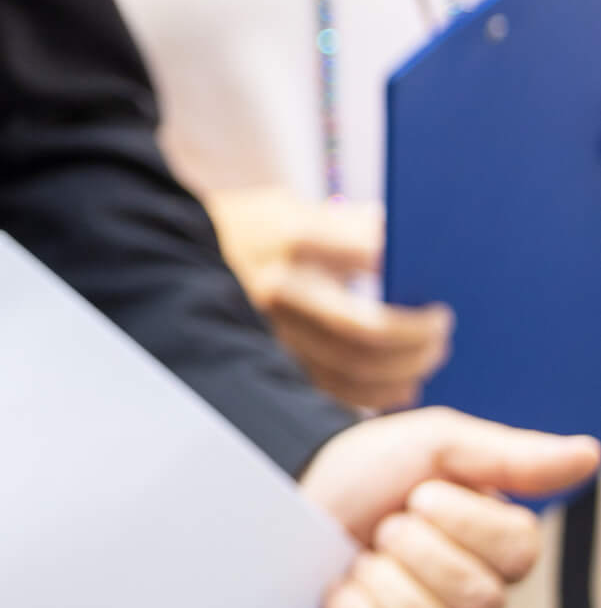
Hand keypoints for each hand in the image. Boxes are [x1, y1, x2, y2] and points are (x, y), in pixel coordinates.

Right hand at [205, 185, 451, 410]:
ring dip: (400, 373)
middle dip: (416, 342)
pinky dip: (369, 397)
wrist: (166, 254)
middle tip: (441, 334)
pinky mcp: (261, 360)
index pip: (374, 263)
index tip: (441, 304)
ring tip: (425, 361)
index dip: (414, 289)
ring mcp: (267, 332)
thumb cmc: (247, 230)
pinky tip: (395, 389)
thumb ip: (355, 229)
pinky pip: (326, 392)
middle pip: (366, 334)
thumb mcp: (294, 210)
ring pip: (350, 373)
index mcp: (294, 239)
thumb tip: (424, 250)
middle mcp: (279, 290)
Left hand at [296, 408, 599, 607]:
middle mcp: (474, 606)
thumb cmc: (363, 474)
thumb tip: (589, 455)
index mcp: (497, 553)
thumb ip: (511, 456)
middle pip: (478, 598)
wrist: (280, 500)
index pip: (519, 551)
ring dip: (379, 580)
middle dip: (412, 546)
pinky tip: (335, 594)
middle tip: (382, 529)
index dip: (460, 516)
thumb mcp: (434, 445)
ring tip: (358, 561)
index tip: (418, 495)